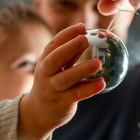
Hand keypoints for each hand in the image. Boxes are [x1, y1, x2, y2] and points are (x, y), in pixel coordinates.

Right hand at [18, 23, 104, 139]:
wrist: (37, 113)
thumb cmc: (52, 84)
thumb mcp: (57, 68)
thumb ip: (70, 56)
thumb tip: (89, 37)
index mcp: (44, 62)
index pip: (53, 45)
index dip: (66, 34)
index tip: (82, 26)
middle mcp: (45, 74)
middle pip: (54, 59)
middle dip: (68, 48)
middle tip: (84, 39)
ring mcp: (52, 89)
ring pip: (66, 79)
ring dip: (82, 70)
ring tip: (98, 63)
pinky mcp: (60, 103)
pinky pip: (76, 95)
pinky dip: (89, 89)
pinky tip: (102, 83)